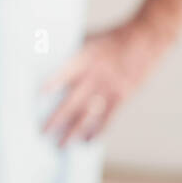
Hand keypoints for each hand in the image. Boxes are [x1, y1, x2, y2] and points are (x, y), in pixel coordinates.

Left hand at [40, 18, 172, 145]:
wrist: (144, 39)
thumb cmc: (110, 38)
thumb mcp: (87, 38)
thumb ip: (69, 52)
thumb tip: (42, 55)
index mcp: (84, 58)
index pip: (65, 72)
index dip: (52, 83)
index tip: (36, 96)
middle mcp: (95, 76)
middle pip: (73, 101)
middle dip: (56, 119)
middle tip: (42, 132)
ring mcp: (109, 88)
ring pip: (88, 114)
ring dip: (73, 131)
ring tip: (60, 144)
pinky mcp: (122, 96)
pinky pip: (108, 117)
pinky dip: (97, 131)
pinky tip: (87, 141)